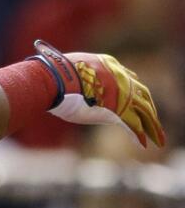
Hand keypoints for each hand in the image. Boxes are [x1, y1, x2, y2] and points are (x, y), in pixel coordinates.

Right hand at [30, 40, 165, 147]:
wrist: (51, 79)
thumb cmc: (50, 73)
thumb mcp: (65, 68)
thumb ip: (72, 74)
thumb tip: (52, 71)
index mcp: (107, 64)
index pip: (128, 77)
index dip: (134, 90)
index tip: (137, 98)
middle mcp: (119, 77)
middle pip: (142, 94)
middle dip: (148, 108)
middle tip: (152, 120)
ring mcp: (121, 93)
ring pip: (144, 111)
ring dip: (151, 125)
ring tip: (157, 137)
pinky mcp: (117, 110)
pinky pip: (133, 125)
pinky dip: (138, 135)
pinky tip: (142, 143)